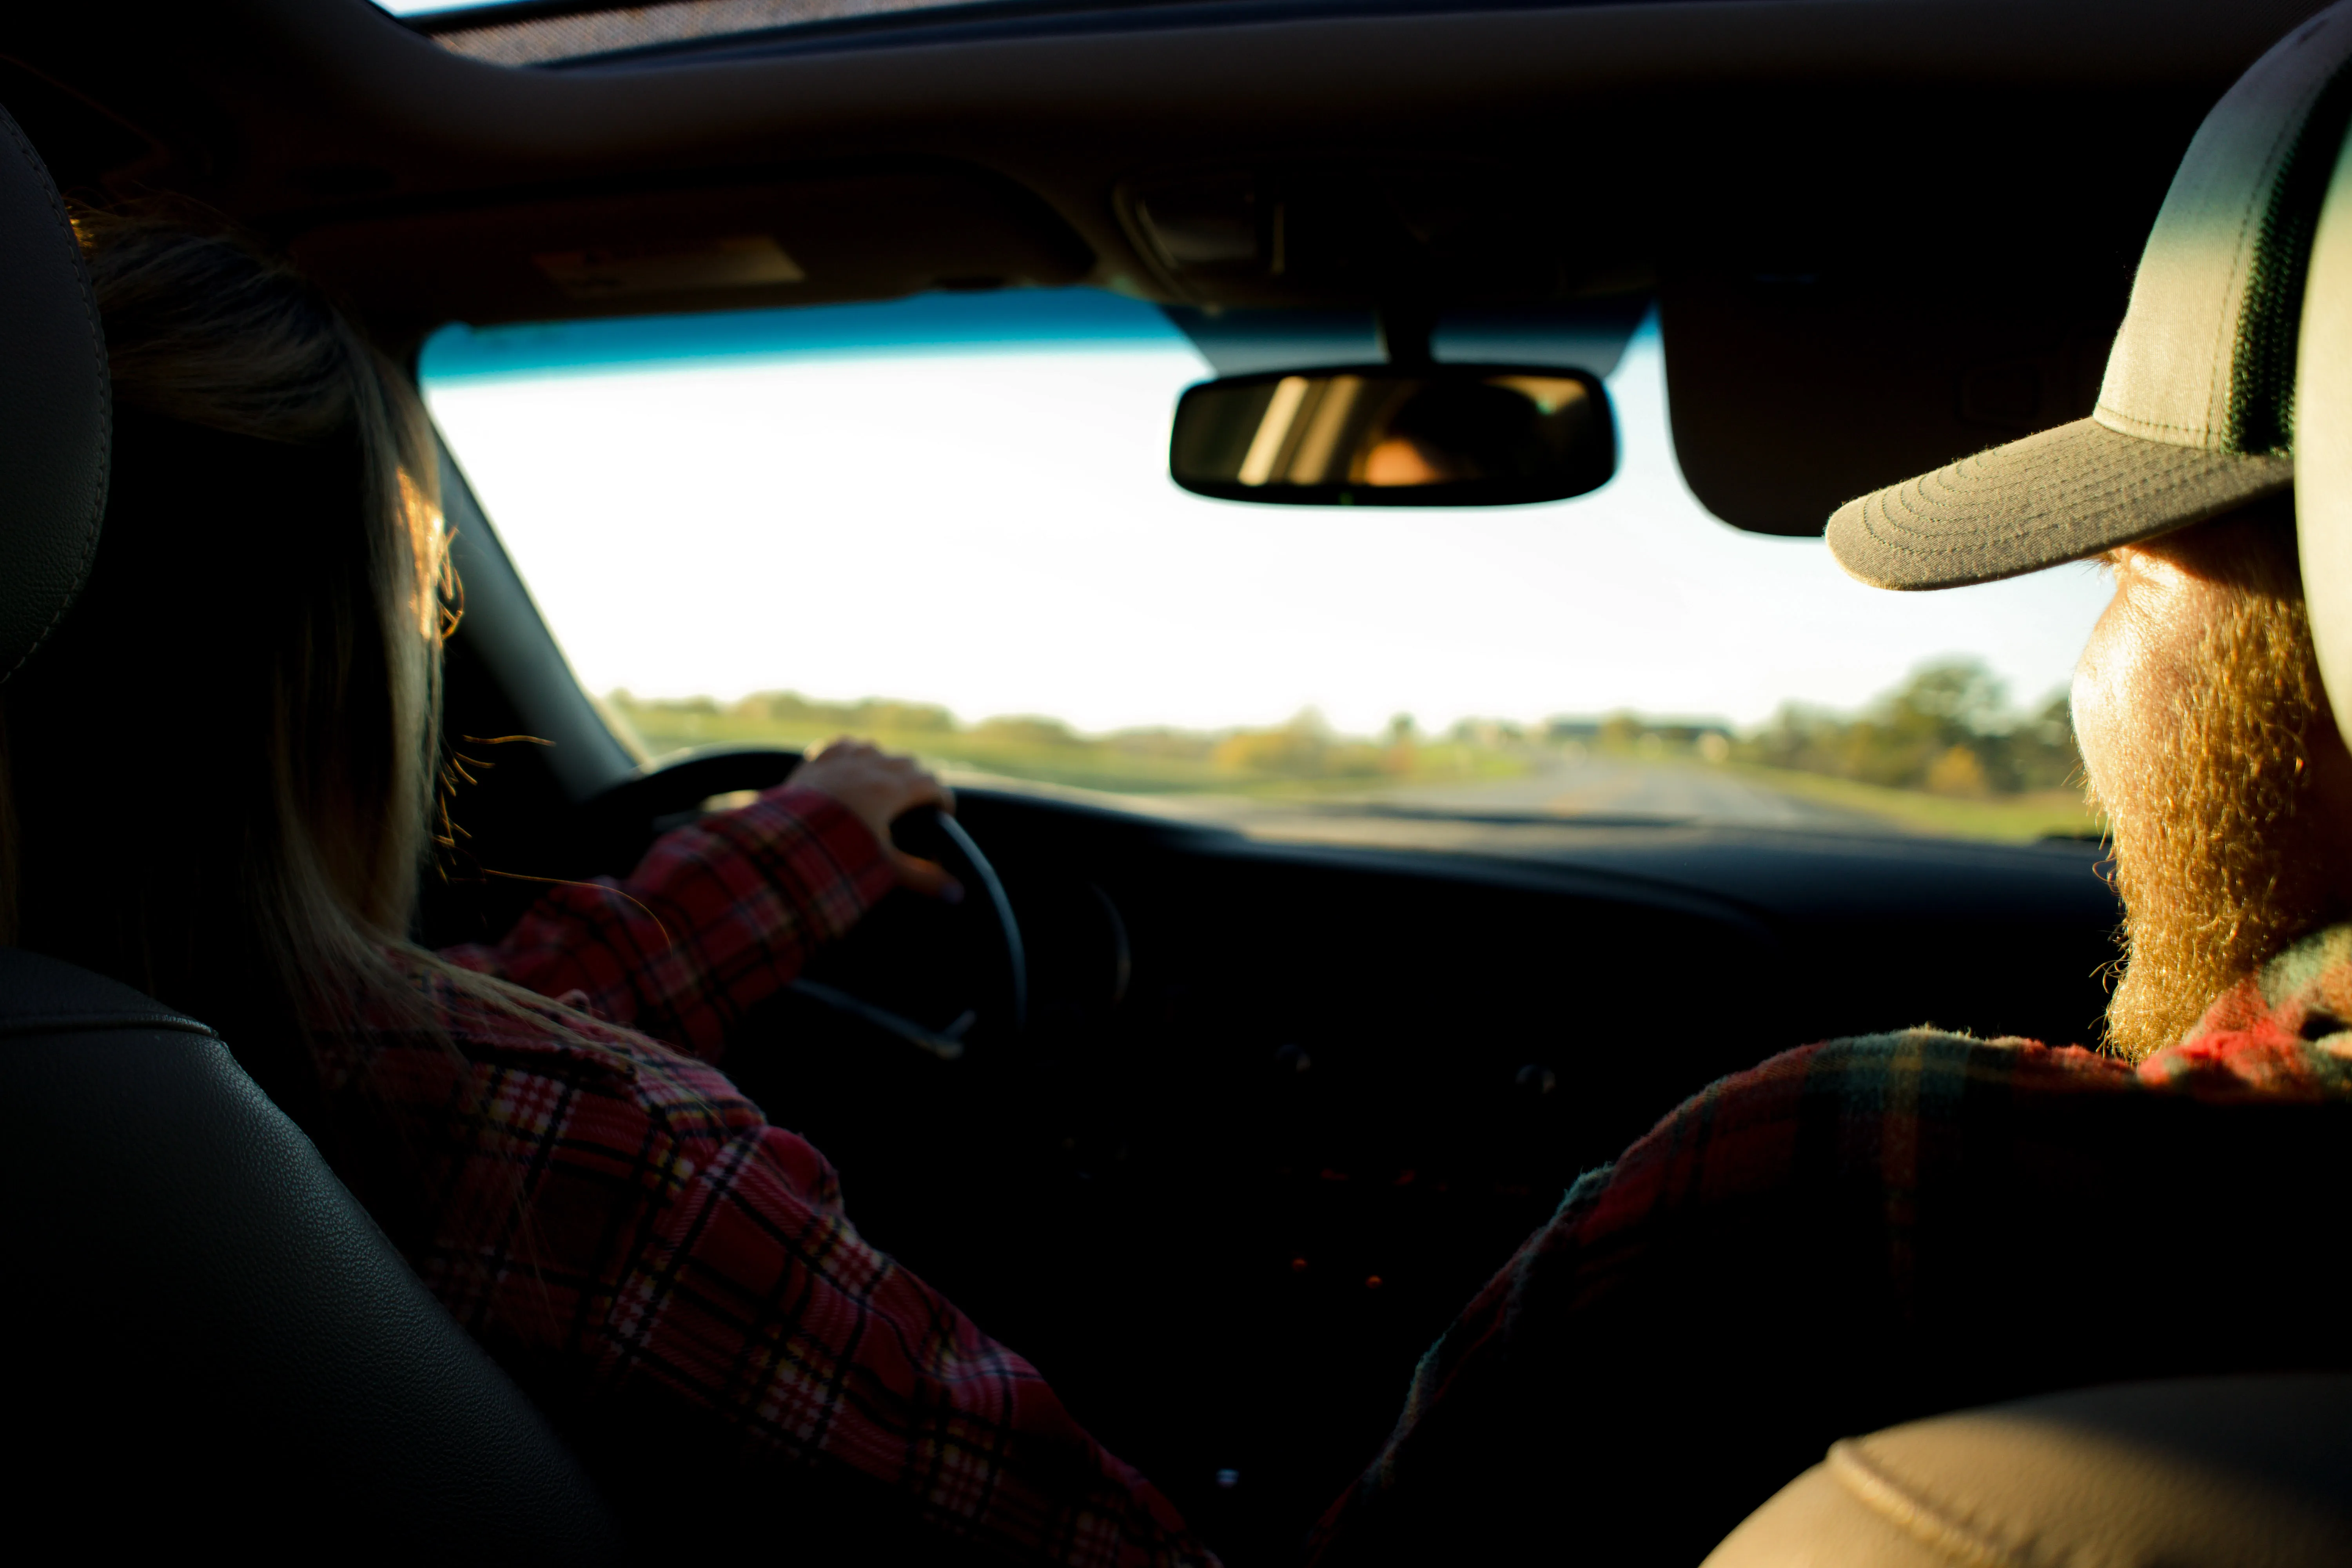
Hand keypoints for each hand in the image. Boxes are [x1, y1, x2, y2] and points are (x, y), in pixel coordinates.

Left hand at [786, 738, 961, 899]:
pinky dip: (852, 751)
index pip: (931, 784)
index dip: (943, 799)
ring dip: (886, 762)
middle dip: (918, 781)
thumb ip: (923, 879)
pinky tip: (852, 761)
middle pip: (908, 763)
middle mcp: (869, 768)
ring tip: (887, 783)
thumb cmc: (837, 857)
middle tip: (919, 806)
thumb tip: (958, 894)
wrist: (782, 844)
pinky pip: (841, 745)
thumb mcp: (883, 869)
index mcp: (891, 790)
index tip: (944, 816)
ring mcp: (840, 762)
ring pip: (876, 748)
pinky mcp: (815, 763)